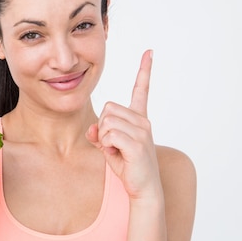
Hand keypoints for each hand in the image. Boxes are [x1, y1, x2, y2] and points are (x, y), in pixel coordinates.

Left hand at [86, 50, 161, 198]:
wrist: (143, 188)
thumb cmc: (128, 166)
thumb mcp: (109, 147)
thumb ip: (99, 133)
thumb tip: (93, 129)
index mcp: (139, 118)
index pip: (141, 90)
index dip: (144, 70)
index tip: (149, 52)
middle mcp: (143, 121)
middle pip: (108, 109)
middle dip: (103, 127)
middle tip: (113, 145)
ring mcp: (142, 131)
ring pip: (106, 122)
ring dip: (104, 138)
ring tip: (117, 151)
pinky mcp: (137, 143)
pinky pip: (108, 135)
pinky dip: (106, 146)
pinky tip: (118, 155)